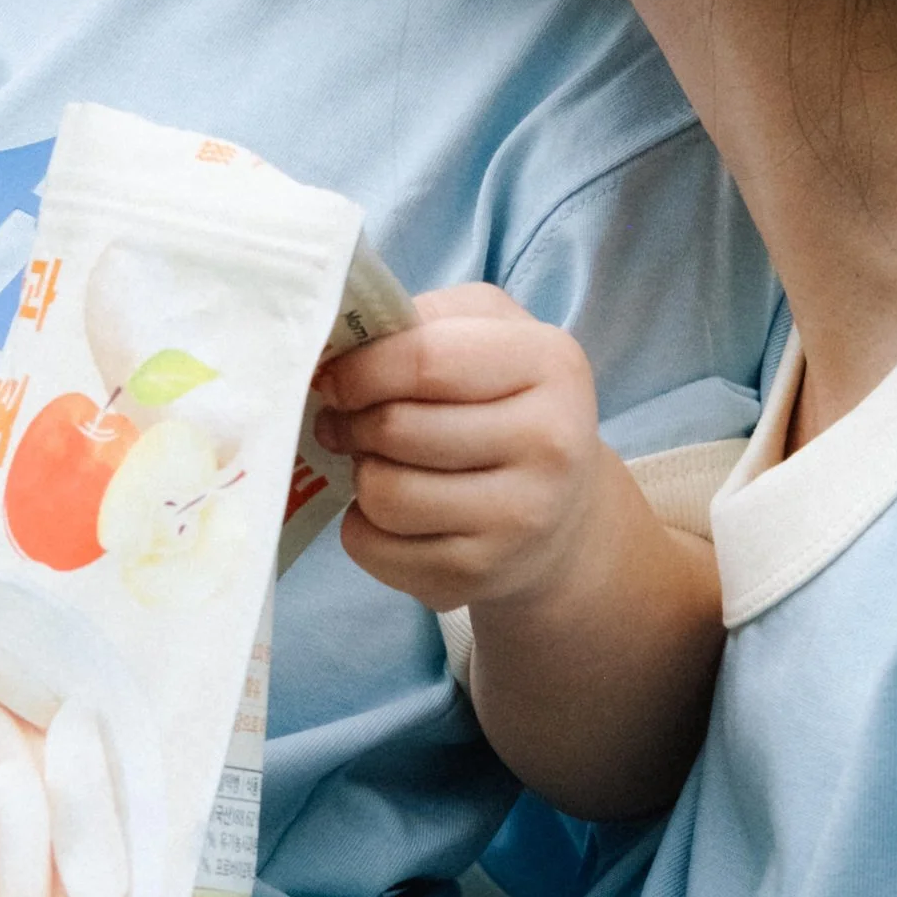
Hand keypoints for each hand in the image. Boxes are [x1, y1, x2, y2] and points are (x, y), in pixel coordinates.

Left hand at [314, 282, 604, 608]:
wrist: (562, 515)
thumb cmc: (507, 403)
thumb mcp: (487, 331)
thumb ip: (421, 320)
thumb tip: (335, 345)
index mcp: (551, 364)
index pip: (424, 360)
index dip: (359, 368)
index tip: (334, 377)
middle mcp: (549, 445)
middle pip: (395, 428)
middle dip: (351, 421)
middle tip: (346, 420)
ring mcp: (517, 519)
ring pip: (380, 492)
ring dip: (360, 474)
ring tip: (378, 461)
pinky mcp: (478, 576)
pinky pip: (373, 547)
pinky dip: (363, 526)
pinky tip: (393, 511)